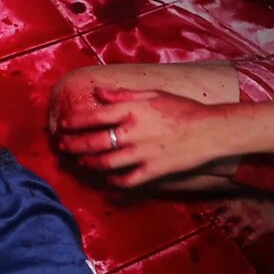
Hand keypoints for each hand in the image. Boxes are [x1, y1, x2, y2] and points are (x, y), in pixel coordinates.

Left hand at [55, 88, 230, 186]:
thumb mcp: (152, 94)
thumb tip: (97, 92)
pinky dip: (114, 182)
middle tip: (62, 145)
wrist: (211, 130)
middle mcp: (132, 132)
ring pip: (104, 163)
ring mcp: (141, 153)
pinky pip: (127, 180)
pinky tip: (109, 180)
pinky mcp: (153, 170)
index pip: (92, 117)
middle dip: (72, 144)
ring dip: (88, 162)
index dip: (72, 122)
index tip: (62, 125)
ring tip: (80, 160)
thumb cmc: (182, 108)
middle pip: (92, 142)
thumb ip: (121, 95)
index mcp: (131, 111)